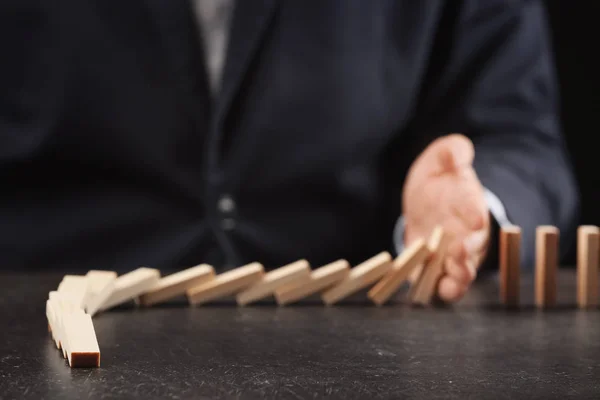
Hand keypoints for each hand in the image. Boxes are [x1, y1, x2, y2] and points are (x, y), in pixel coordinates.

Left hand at [402, 134, 489, 302]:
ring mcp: (452, 254)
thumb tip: (460, 153)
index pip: (474, 207)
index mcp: (468, 204)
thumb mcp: (441, 158)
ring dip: (458, 276)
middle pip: (471, 247)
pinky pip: (440, 285)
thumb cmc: (438, 179)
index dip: (474, 211)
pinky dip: (438, 290)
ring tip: (452, 278)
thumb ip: (453, 151)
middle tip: (458, 250)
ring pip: (461, 272)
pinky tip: (427, 294)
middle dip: (467, 250)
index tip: (474, 217)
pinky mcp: (435, 268)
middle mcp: (465, 234)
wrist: (428, 202)